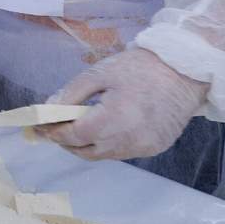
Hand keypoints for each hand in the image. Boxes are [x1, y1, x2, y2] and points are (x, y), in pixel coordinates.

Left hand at [41, 48, 206, 160]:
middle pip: (85, 151)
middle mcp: (128, 140)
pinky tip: (104, 129)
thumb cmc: (142, 67)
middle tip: (53, 127)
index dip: (53, 132)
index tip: (38, 126)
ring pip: (103, 155)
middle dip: (65, 141)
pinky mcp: (154, 149)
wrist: (186, 70)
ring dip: (86, 145)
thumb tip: (48, 110)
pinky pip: (121, 153)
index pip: (73, 135)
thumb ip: (72, 94)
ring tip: (77, 127)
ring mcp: (143, 148)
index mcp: (113, 119)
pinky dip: (107, 144)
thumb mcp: (101, 73)